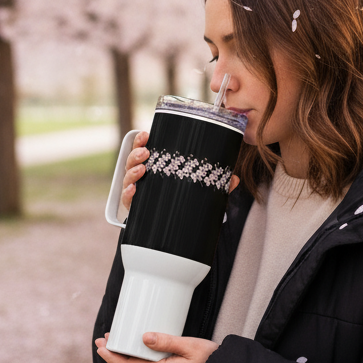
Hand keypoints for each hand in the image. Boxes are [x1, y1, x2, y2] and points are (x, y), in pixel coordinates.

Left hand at [95, 331, 218, 362]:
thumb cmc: (212, 361)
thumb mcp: (190, 346)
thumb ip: (166, 341)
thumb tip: (144, 337)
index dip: (112, 357)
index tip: (100, 346)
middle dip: (115, 356)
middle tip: (103, 341)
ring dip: (126, 359)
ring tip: (117, 344)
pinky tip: (138, 353)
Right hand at [121, 131, 239, 208]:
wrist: (172, 228)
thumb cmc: (181, 200)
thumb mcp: (198, 188)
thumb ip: (214, 183)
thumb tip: (234, 179)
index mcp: (154, 167)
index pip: (143, 150)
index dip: (141, 141)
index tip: (147, 134)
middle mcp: (142, 178)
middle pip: (132, 162)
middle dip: (136, 154)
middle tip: (146, 152)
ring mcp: (138, 192)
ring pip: (128, 178)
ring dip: (133, 171)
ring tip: (142, 169)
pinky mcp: (135, 208)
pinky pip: (128, 200)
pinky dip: (128, 194)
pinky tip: (134, 190)